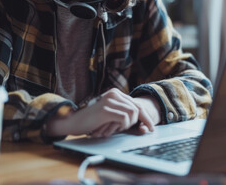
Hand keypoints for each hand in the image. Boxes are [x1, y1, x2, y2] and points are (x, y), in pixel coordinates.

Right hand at [45, 88, 159, 137]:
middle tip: (145, 130)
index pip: (136, 104)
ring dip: (128, 124)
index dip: (146, 116)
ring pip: (133, 113)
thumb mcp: (110, 115)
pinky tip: (113, 128)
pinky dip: (122, 125)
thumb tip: (143, 123)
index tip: (151, 127)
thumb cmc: (92, 121)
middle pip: (137, 107)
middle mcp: (114, 94)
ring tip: (116, 128)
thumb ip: (123, 113)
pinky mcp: (106, 109)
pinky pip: (124, 118)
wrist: (74, 122)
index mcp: (116, 93)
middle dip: (142, 121)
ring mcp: (110, 100)